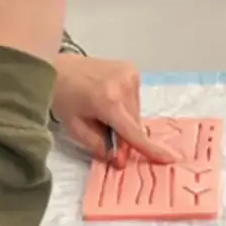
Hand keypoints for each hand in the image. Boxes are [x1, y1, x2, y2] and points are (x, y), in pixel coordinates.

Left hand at [50, 53, 182, 166]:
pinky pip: (135, 98)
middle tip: (108, 138)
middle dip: (125, 135)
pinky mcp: (131, 68)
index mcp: (108, 101)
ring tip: (103, 111)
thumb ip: (100, 145)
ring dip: (125, 118)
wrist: (57, 67)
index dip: (149, 148)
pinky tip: (108, 98)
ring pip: (136, 111)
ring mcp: (129, 74)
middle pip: (135, 123)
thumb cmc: (63, 98)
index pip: (133, 131)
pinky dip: (125, 104)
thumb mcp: (76, 128)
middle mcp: (123, 85)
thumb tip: (119, 158)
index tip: (168, 159)